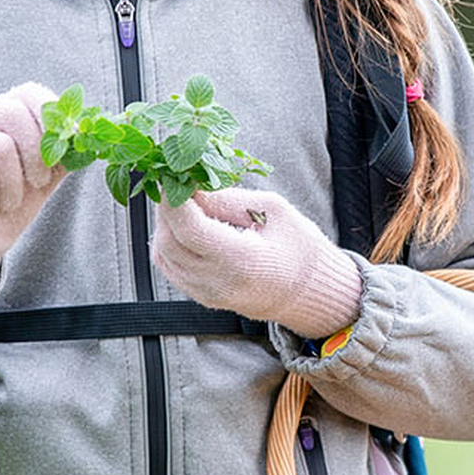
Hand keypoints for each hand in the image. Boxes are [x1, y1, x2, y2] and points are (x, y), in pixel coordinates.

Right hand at [0, 82, 64, 283]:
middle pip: (15, 115)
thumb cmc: (2, 208)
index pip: (30, 93)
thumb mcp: (44, 178)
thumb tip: (87, 137)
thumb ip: (63, 153)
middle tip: (36, 184)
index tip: (61, 151)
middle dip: (36, 157)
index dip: (52, 119)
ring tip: (7, 201)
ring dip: (12, 184)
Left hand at [152, 187, 362, 341]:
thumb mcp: (273, 210)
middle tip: (175, 184)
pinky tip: (183, 226)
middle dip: (166, 209)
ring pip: (164, 256)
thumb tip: (192, 186)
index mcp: (242, 260)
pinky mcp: (203, 297)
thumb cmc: (301, 249)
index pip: (190, 229)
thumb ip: (228, 198)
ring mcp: (209, 294)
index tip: (171, 177)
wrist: (310, 292)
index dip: (173, 200)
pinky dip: (169, 243)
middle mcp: (220, 282)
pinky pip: (171, 269)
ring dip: (164, 225)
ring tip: (181, 203)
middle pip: (170, 242)